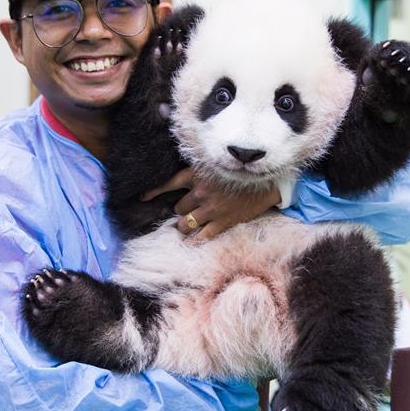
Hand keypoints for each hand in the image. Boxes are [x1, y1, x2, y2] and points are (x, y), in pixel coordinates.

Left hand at [142, 167, 281, 241]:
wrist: (267, 183)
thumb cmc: (241, 174)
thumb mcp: (216, 166)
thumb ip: (199, 174)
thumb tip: (183, 186)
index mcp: (197, 174)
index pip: (168, 183)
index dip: (153, 191)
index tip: (142, 198)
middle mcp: (201, 192)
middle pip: (178, 207)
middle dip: (181, 210)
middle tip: (187, 210)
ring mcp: (211, 209)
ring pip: (184, 223)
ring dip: (184, 225)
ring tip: (187, 225)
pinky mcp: (222, 222)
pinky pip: (200, 237)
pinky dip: (192, 242)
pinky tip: (188, 244)